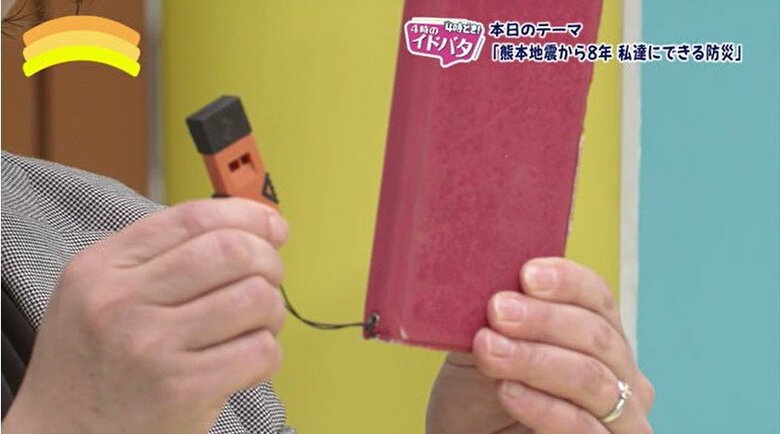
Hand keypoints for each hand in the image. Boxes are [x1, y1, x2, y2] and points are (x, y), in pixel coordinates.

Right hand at [3, 198, 287, 433]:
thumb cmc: (93, 362)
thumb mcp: (100, 291)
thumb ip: (162, 254)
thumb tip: (249, 226)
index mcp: (102, 268)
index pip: (193, 218)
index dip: (247, 216)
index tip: (272, 226)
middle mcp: (123, 302)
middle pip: (232, 252)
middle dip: (268, 260)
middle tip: (267, 278)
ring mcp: (153, 347)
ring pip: (255, 299)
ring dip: (270, 311)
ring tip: (252, 325)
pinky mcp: (184, 389)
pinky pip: (260, 351)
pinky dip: (266, 354)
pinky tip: (244, 361)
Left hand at [427, 258, 653, 433]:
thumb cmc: (477, 398)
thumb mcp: (483, 346)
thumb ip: (498, 316)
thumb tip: (493, 274)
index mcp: (597, 337)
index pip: (596, 297)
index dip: (566, 281)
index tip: (526, 274)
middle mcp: (620, 374)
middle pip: (596, 335)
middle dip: (544, 319)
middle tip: (498, 310)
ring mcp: (620, 418)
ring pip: (591, 378)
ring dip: (535, 359)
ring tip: (489, 349)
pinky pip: (582, 427)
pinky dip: (543, 406)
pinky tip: (508, 391)